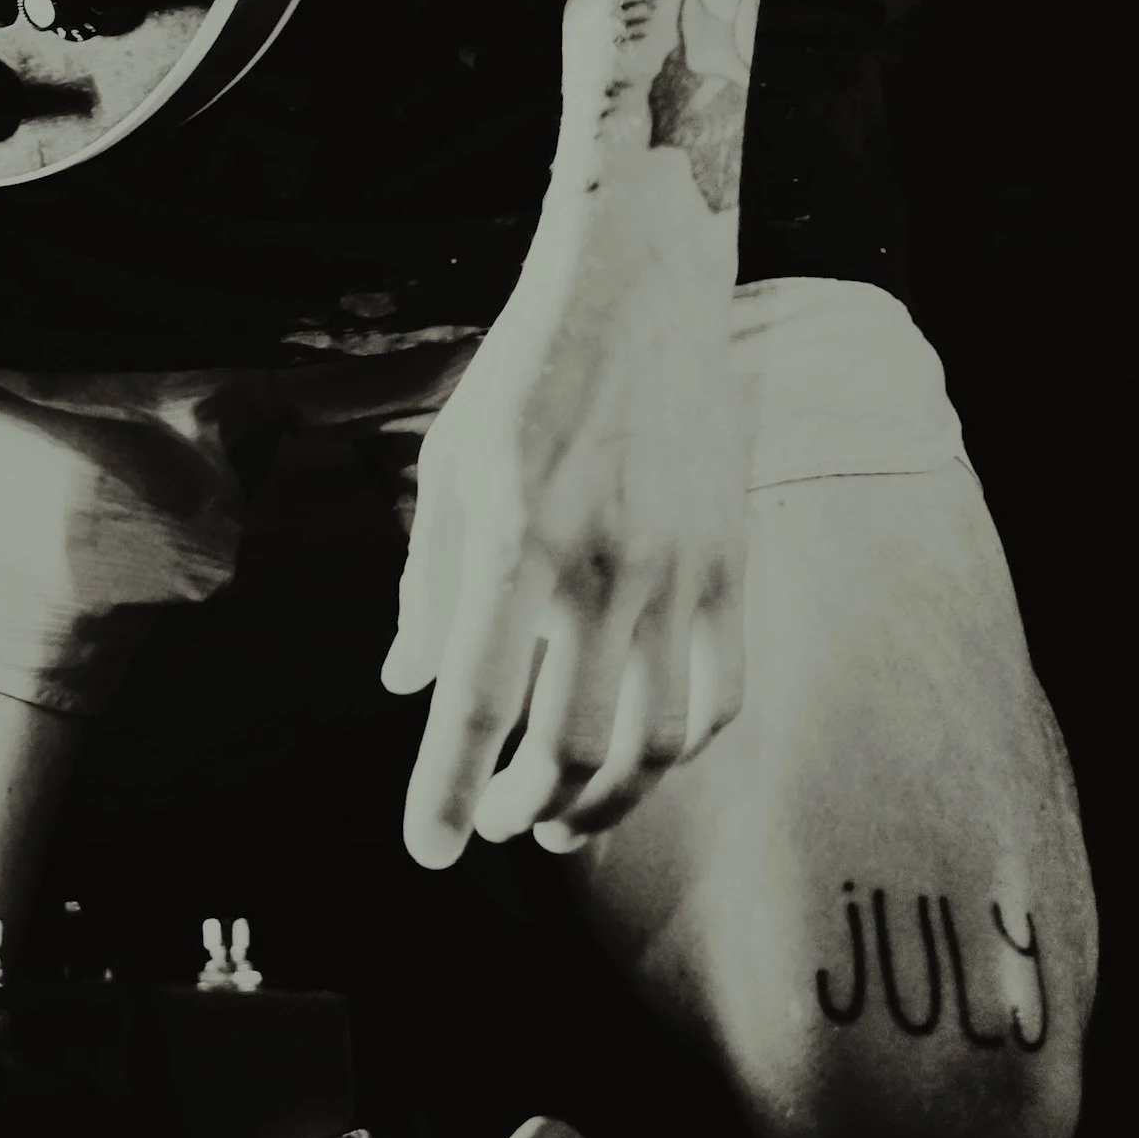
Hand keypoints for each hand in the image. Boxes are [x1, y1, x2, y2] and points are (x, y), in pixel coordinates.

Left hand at [381, 161, 749, 867]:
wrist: (640, 287)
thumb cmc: (527, 372)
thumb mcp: (451, 465)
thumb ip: (428, 584)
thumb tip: (406, 686)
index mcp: (517, 533)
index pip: (477, 701)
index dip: (446, 792)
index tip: (429, 850)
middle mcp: (605, 560)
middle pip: (572, 746)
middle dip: (522, 811)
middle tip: (494, 821)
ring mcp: (682, 564)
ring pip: (652, 741)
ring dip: (600, 803)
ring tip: (559, 816)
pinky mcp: (731, 558)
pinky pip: (718, 695)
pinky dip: (676, 751)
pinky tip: (638, 754)